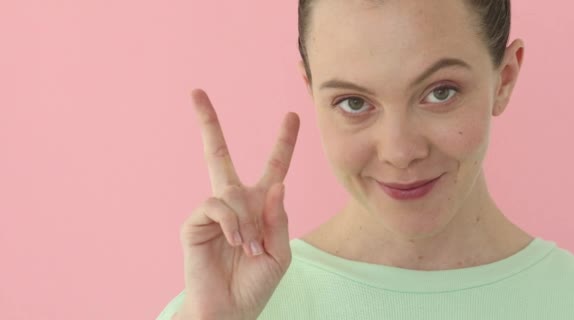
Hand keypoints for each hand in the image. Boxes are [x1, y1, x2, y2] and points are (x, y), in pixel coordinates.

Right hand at [175, 89, 299, 319]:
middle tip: (196, 92)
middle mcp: (234, 201)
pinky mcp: (194, 222)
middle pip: (218, 153)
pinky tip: (236, 242)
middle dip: (208, 123)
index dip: (284, 143)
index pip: (274, 167)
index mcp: (259, 205)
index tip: (293, 116)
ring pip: (229, 191)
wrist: (231, 309)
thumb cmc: (257, 282)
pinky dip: (231, 223)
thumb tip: (279, 184)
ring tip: (249, 248)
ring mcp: (212, 211)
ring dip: (246, 221)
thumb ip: (279, 218)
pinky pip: (215, 205)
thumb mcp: (281, 251)